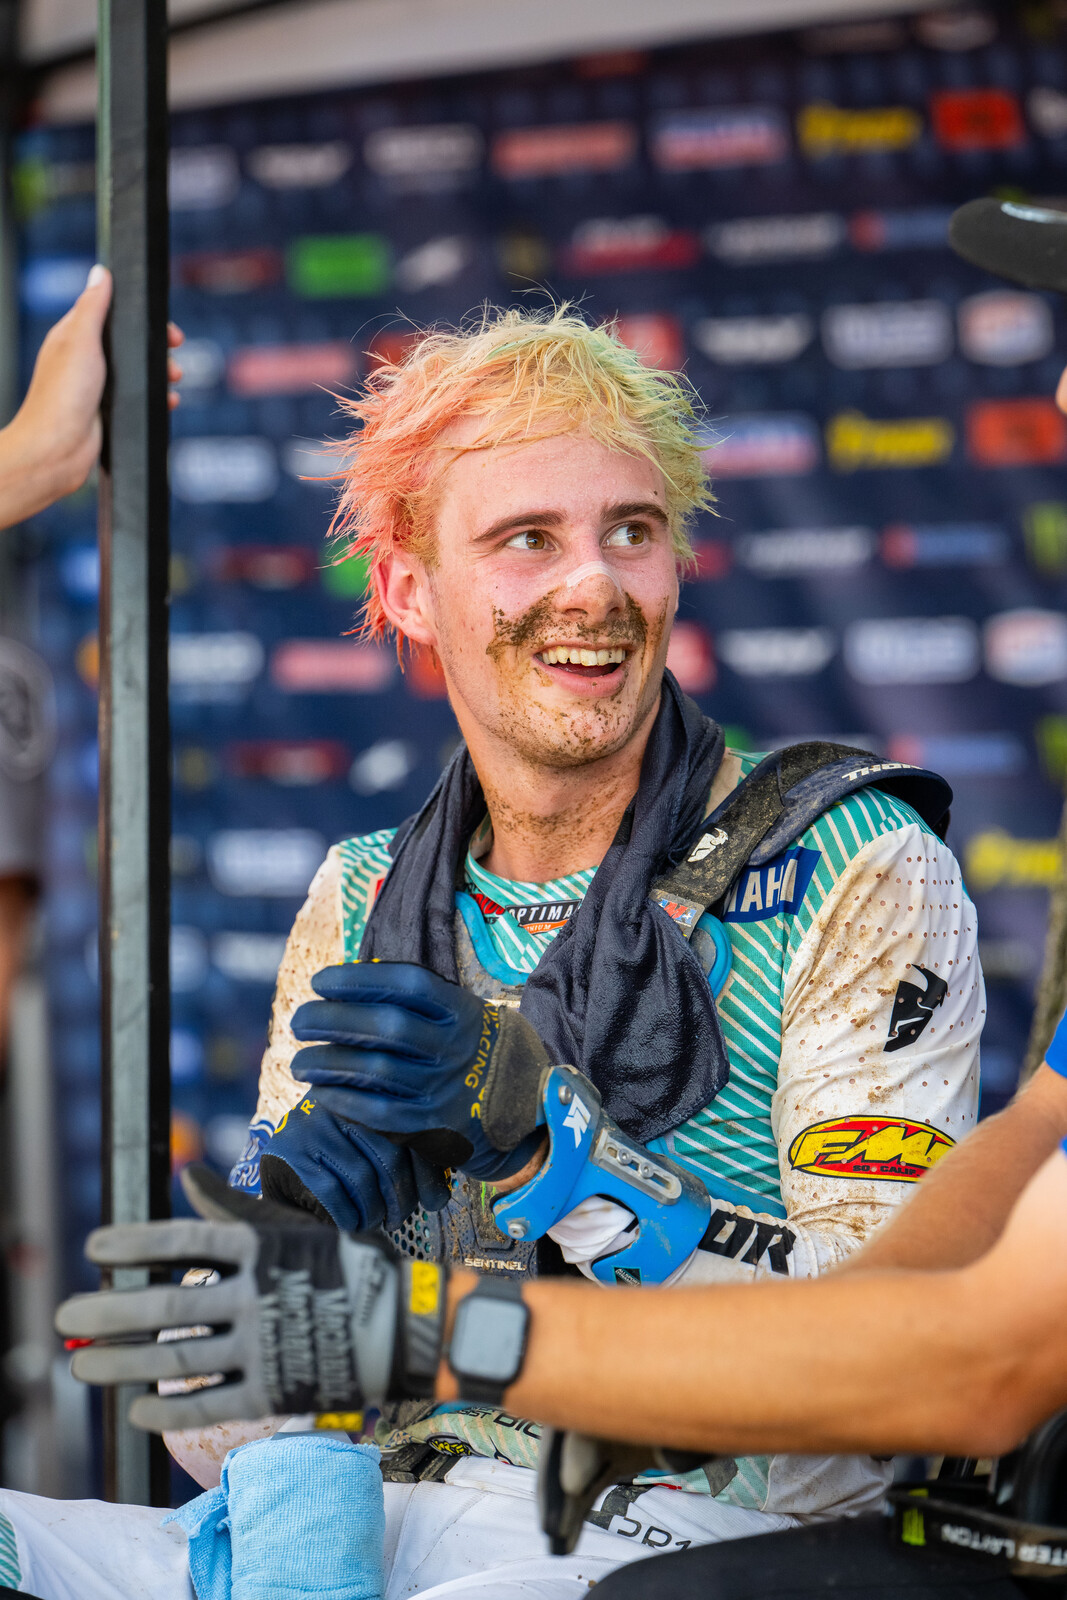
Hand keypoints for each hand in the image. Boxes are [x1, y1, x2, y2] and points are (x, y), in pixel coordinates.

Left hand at [0, 266, 184, 528]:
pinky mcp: (107, 412)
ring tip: (174, 379)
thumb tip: (100, 272)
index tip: (162, 323)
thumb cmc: (62, 396)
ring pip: (136, 372)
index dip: (138, 315)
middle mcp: (84, 360)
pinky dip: (154, 397)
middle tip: (175, 349)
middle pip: (129, 343)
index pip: (110, 314)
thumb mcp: (80, 340)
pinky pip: (137, 398)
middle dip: (155, 346)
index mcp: (73, 336)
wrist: (57, 450)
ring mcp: (96, 387)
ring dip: (159, 373)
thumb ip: (93, 306)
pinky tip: (167, 402)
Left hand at [54, 1164, 446, 1432]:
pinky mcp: (273, 1388)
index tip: (93, 1247)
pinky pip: (209, 1403)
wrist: (407, 1323)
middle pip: (168, 1307)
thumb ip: (234, 1210)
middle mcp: (256, 1294)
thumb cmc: (347, 1267)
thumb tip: (187, 1176)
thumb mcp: (293, 1227)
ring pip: (178, 1359)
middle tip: (65, 1319)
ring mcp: (264, 1343)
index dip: (135, 1244)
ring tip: (81, 1368)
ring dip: (122, 1365)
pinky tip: (136, 1411)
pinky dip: (168, 1408)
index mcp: (261, 1247)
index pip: (184, 1242)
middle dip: (109, 1314)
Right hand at [259, 1095, 449, 1230]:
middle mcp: (341, 1102)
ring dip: (373, 1211)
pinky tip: (349, 1222)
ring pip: (362, 1178)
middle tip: (399, 1218)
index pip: (412, 1132)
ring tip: (373, 1221)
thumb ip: (407, 1160)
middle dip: (401, 1198)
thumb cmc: (338, 1162)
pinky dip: (347, 1216)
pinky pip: (331, 1193)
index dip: (428, 1172)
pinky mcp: (288, 1150)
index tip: (434, 1201)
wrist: (279, 1167)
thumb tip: (440, 1198)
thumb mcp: (373, 1149)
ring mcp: (312, 1124)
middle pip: (390, 1156)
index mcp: (369, 1093)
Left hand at [290, 962, 552, 1182]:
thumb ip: (416, 1001)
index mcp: (462, 1011)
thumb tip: (348, 982)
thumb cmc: (474, 1049)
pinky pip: (378, 1113)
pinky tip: (320, 1091)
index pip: (406, 985)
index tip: (321, 982)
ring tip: (298, 1060)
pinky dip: (343, 1101)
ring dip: (327, 1063)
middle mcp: (454, 1047)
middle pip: (387, 1027)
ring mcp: (444, 1089)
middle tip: (299, 1020)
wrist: (524, 1106)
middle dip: (333, 1020)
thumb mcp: (462, 1013)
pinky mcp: (433, 1127)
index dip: (358, 979)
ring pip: (376, 1071)